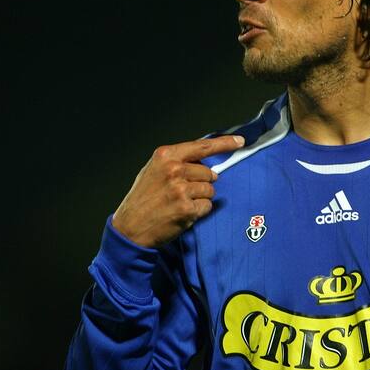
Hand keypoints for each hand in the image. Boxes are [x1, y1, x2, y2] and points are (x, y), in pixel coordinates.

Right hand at [111, 135, 244, 247]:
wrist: (129, 228)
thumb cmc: (143, 199)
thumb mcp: (153, 170)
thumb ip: (177, 162)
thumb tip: (204, 161)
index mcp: (166, 156)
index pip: (203, 146)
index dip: (225, 143)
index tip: (239, 141)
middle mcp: (174, 170)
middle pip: (209, 172)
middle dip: (201, 183)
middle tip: (181, 192)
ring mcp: (181, 190)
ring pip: (210, 190)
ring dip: (200, 198)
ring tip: (179, 203)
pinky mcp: (187, 209)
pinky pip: (207, 206)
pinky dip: (199, 211)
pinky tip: (182, 213)